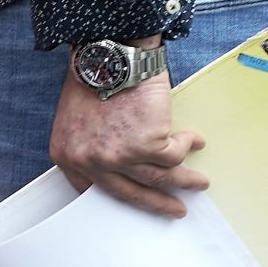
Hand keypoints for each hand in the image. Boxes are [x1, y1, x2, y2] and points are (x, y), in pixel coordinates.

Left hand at [50, 65, 204, 218]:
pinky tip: (194, 140)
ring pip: (160, 178)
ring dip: (185, 181)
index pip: (94, 191)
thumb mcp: (78, 122)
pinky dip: (187, 145)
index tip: (137, 206)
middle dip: (157, 204)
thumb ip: (91, 148)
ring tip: (200, 183)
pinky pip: (175, 155)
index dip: (120, 200)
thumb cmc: (96, 80)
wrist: (111, 56)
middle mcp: (89, 162)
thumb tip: (121, 170)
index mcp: (67, 156)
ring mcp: (118, 157)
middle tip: (175, 210)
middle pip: (130, 193)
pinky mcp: (147, 145)